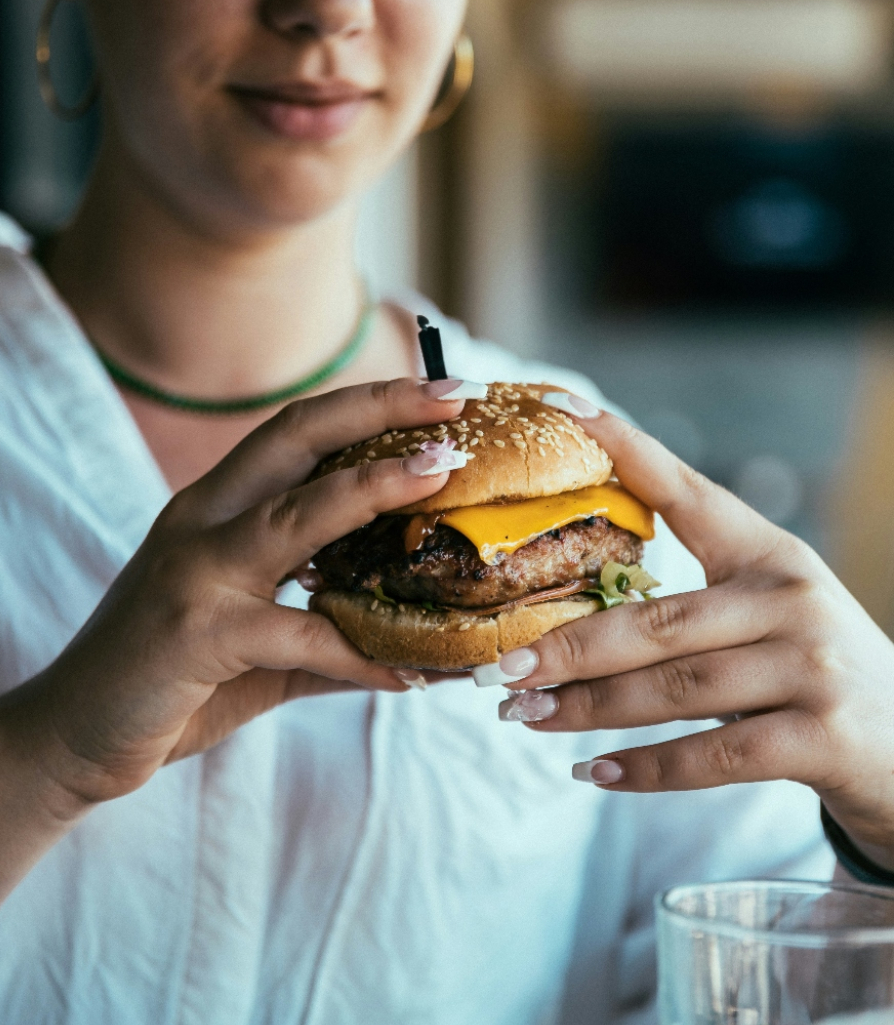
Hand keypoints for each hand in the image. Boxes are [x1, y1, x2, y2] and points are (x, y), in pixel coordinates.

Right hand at [20, 378, 476, 808]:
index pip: (295, 434)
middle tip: (451, 398)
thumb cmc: (170, 677)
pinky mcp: (193, 632)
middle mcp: (201, 520)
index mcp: (215, 509)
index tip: (436, 394)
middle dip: (375, 408)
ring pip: (295, 513)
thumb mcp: (257, 644)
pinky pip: (297, 633)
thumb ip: (326, 632)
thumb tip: (414, 648)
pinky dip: (361, 653)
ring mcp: (193, 571)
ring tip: (442, 474)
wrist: (72, 734)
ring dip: (374, 489)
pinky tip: (413, 672)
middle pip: (294, 437)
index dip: (365, 407)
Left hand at [484, 396, 893, 860]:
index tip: (563, 407)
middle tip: (500, 667)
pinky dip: (646, 768)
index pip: (688, 491)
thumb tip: (569, 625)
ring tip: (523, 717)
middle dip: (567, 646)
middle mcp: (792, 597)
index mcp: (769, 554)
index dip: (624, 447)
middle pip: (657, 620)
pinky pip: (715, 755)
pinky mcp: (824, 738)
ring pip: (675, 688)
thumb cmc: (814, 673)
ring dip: (589, 709)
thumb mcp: (767, 615)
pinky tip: (592, 775)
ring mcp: (812, 667)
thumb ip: (690, 609)